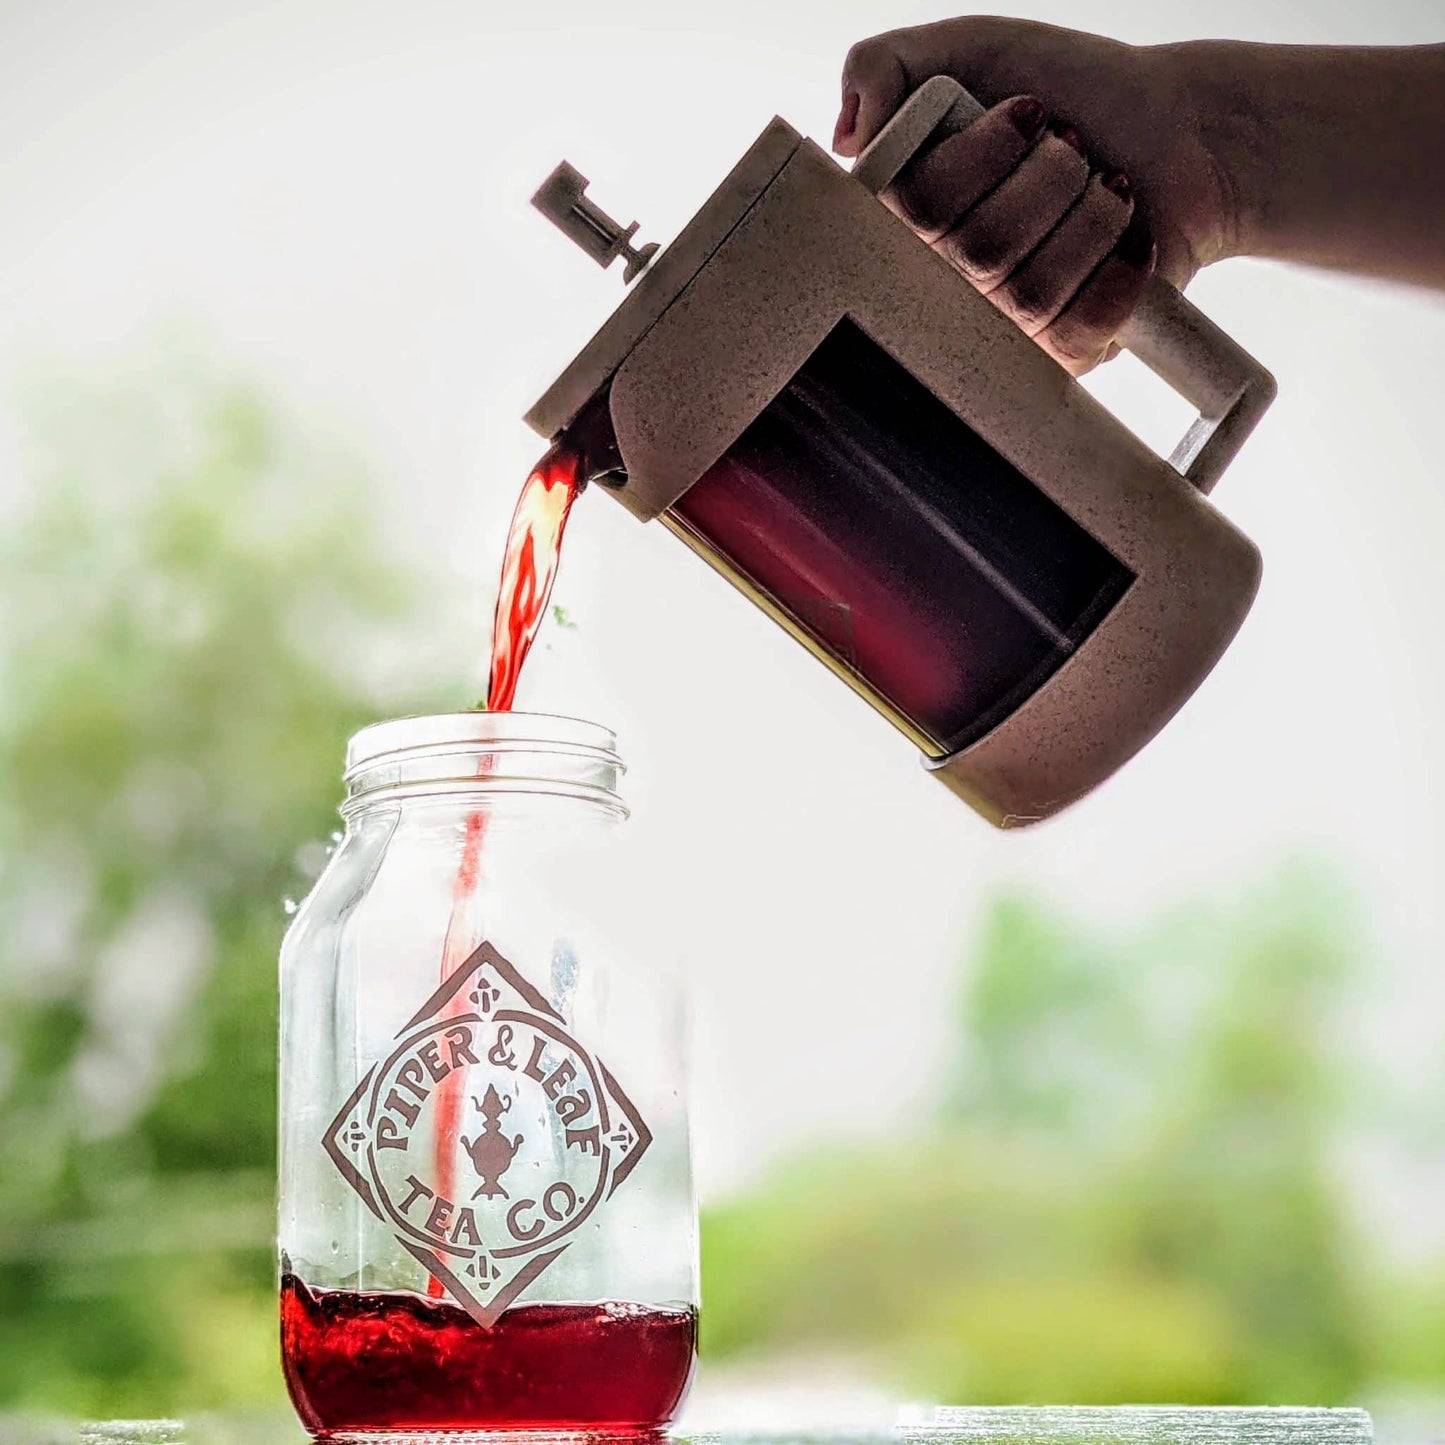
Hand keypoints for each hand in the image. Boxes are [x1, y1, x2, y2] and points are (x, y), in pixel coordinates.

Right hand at [833, 19, 1234, 373]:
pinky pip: (1070, 335)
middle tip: (1075, 145)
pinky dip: (1116, 272)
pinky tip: (1127, 237)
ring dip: (1089, 218)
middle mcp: (944, 275)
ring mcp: (999, 324)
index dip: (979, 157)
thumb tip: (846, 139)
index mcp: (911, 210)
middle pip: (975, 250)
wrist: (1184, 132)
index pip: (912, 209)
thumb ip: (884, 65)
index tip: (1029, 111)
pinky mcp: (1056, 354)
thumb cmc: (1074, 89)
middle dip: (1048, 176)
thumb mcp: (969, 48)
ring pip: (1026, 293)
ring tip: (1108, 187)